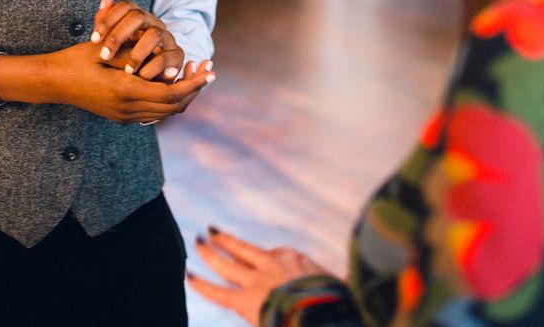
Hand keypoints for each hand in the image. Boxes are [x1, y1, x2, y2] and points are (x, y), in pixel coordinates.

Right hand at [0, 46, 214, 122]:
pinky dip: (168, 99)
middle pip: (173, 106)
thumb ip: (135, 51)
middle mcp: (127, 109)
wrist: (52, 81)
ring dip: (183, 94)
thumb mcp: (107, 49)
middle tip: (208, 70)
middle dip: (194, 89)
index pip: (171, 93)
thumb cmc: (77, 59)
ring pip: (165, 112)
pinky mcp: (120, 116)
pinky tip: (171, 80)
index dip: (194, 83)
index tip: (210, 70)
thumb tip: (163, 47)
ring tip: (194, 73)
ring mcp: (123, 116)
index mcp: (125, 92)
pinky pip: (153, 112)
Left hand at [90, 0, 184, 80]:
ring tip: (126, 70)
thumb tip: (106, 0)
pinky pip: (167, 57)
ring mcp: (167, 38)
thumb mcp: (114, 41)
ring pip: (154, 34)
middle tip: (105, 55)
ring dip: (137, 53)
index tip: (93, 40)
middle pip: (138, 16)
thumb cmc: (128, 57)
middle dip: (118, 36)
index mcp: (138, 17)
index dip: (108, 20)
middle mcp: (154, 23)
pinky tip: (142, 76)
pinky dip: (154, 67)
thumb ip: (106, 23)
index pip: (125, 6)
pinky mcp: (177, 55)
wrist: (151, 76)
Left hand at [187, 227, 330, 322]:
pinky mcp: (245, 301)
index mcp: (293, 258)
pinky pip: (218, 292)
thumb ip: (343, 279)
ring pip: (227, 264)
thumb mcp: (341, 285)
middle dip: (225, 240)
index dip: (261, 258)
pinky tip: (189, 276)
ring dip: (209, 253)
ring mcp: (256, 281)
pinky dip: (202, 284)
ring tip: (196, 242)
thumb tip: (354, 273)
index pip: (272, 255)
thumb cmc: (334, 301)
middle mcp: (271, 264)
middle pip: (242, 250)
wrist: (320, 313)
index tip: (254, 258)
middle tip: (210, 231)